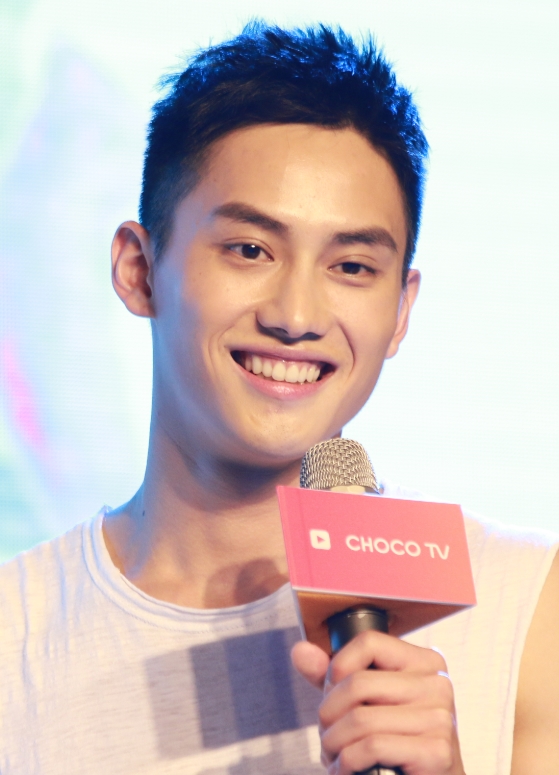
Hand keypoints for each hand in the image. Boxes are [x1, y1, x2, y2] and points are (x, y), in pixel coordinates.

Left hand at [292, 631, 464, 774]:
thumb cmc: (397, 745)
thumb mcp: (366, 703)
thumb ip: (335, 677)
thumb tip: (300, 651)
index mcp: (424, 662)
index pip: (369, 642)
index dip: (338, 667)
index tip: (330, 693)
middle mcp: (437, 683)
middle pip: (358, 683)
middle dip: (329, 714)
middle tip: (326, 735)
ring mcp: (440, 718)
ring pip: (361, 718)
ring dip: (334, 743)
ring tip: (332, 755)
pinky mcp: (436, 752)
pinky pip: (373, 746)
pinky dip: (348, 762)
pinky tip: (345, 770)